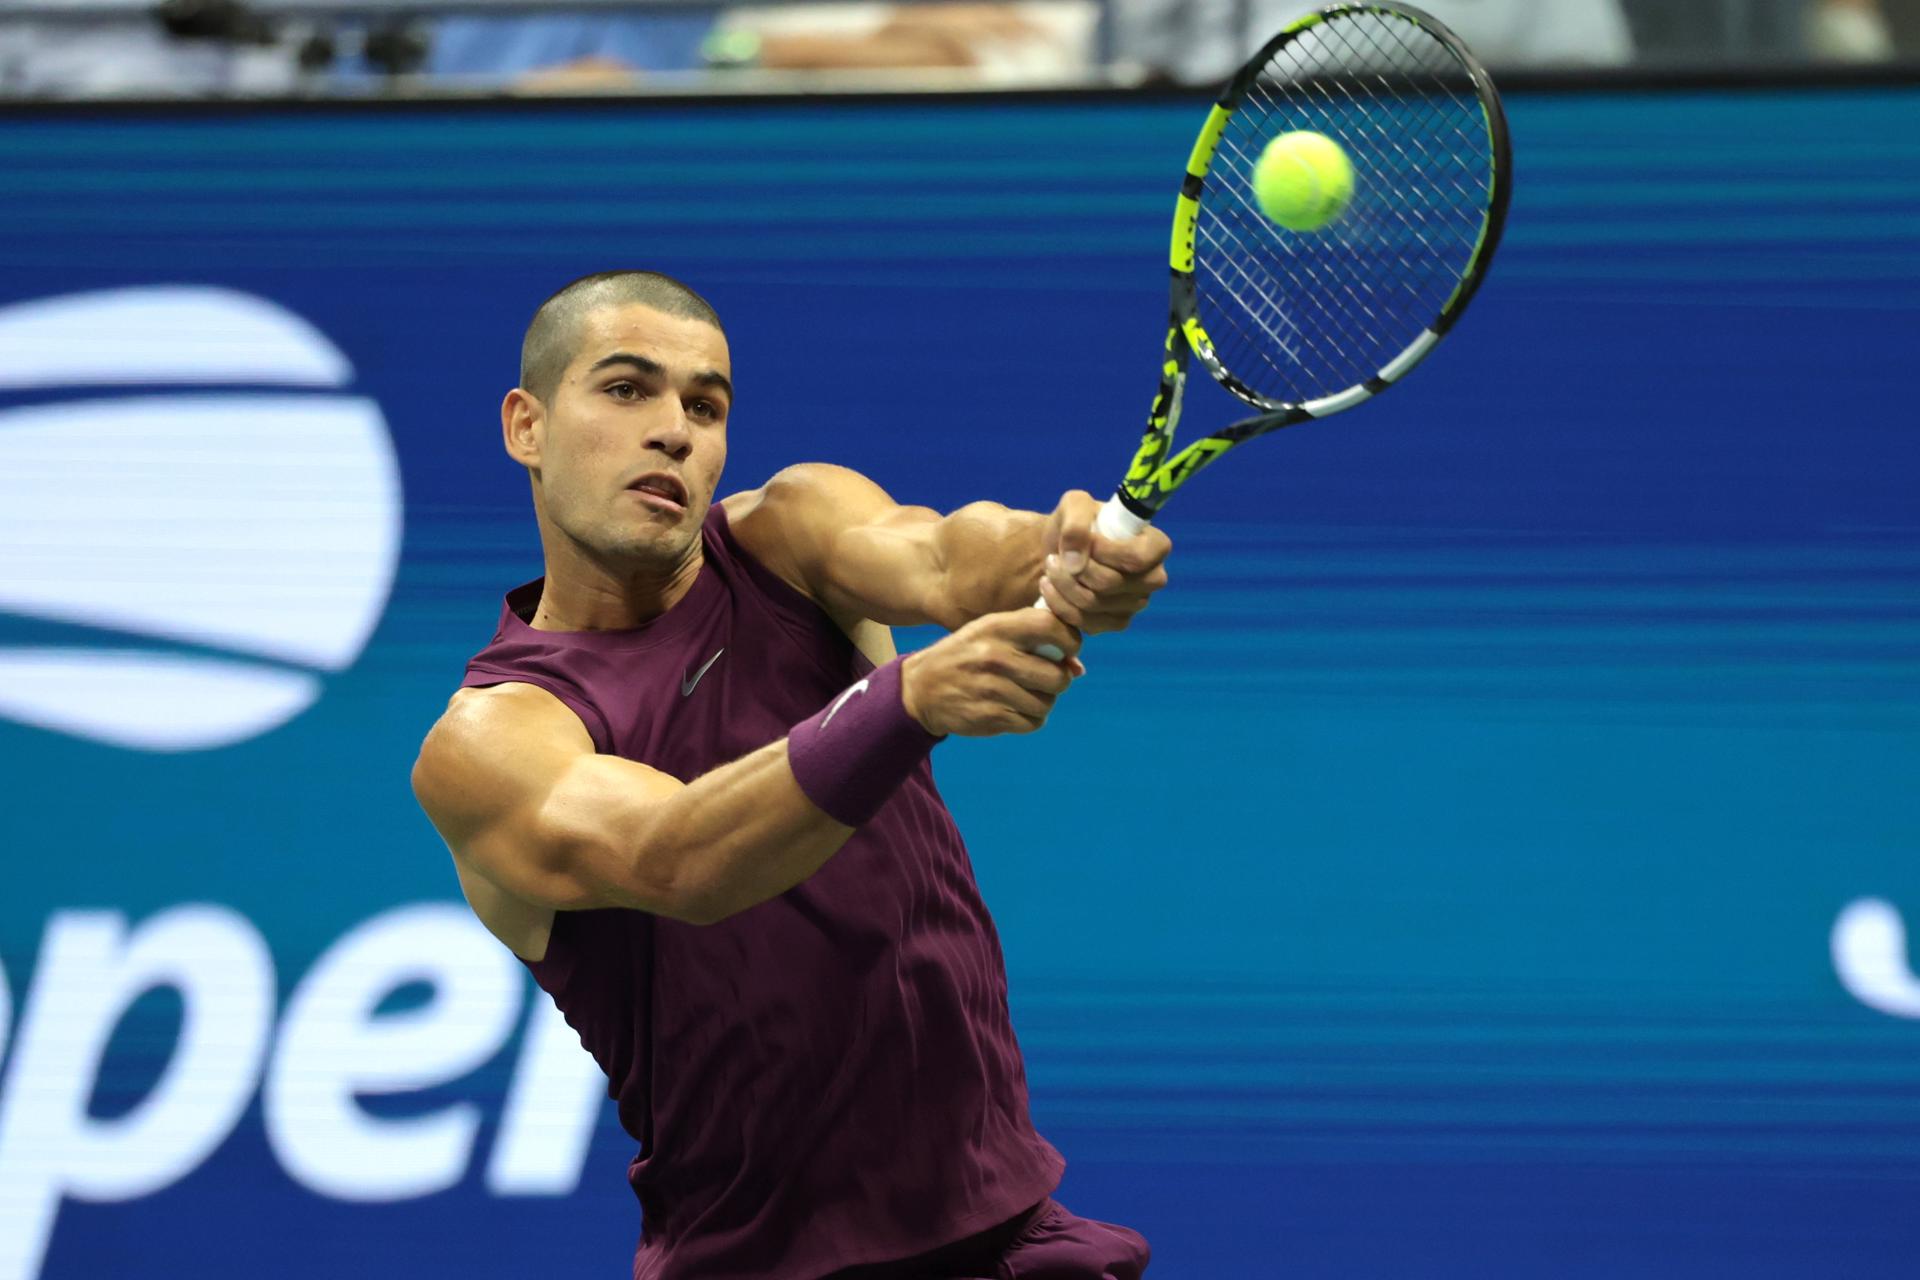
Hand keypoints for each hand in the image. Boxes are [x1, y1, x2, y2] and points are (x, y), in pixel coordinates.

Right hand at [900, 609, 1083, 736]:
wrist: (920, 689)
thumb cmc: (965, 656)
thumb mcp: (990, 633)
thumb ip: (1032, 639)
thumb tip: (1078, 668)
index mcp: (997, 627)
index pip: (1051, 626)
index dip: (1070, 640)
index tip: (1068, 649)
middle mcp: (995, 656)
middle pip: (1058, 675)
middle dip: (1059, 680)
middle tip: (1046, 678)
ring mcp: (992, 689)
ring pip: (1047, 703)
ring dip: (1043, 702)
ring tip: (1025, 694)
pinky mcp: (990, 717)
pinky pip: (1033, 723)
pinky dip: (1030, 719)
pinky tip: (1014, 709)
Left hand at [1036, 490, 1172, 633]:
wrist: (1064, 548)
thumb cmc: (1078, 522)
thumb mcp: (1074, 506)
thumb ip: (1076, 523)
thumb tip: (1075, 561)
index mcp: (1155, 546)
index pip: (1136, 558)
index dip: (1104, 552)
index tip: (1083, 540)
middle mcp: (1152, 578)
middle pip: (1111, 584)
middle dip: (1074, 571)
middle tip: (1053, 558)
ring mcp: (1135, 603)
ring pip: (1095, 604)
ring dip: (1063, 587)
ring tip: (1049, 568)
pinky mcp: (1116, 621)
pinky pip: (1087, 623)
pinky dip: (1061, 606)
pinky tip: (1050, 588)